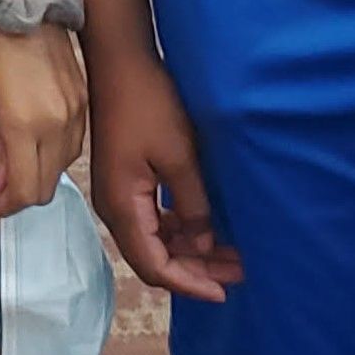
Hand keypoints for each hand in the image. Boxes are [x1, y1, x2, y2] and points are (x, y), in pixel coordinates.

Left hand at [0, 23, 86, 216]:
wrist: (22, 2)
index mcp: (25, 126)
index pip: (24, 191)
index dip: (2, 206)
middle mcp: (58, 127)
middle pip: (44, 189)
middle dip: (15, 194)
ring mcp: (76, 115)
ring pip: (59, 170)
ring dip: (33, 173)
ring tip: (6, 152)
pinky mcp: (84, 103)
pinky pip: (70, 146)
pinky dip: (49, 154)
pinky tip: (27, 137)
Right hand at [88, 51, 241, 302]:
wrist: (119, 62)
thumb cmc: (148, 104)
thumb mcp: (179, 156)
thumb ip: (192, 204)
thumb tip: (204, 242)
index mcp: (123, 207)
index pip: (155, 265)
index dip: (190, 283)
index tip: (224, 292)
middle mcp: (115, 209)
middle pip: (154, 258)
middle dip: (195, 270)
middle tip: (239, 273)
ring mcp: (118, 195)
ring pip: (154, 240)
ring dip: (190, 251)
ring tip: (231, 254)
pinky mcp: (125, 181)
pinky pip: (151, 220)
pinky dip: (179, 230)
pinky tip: (205, 228)